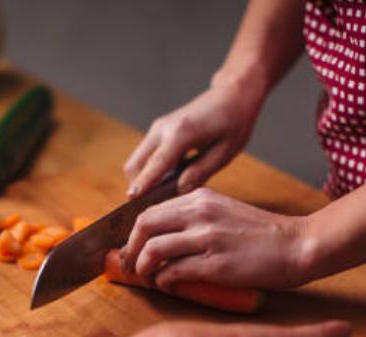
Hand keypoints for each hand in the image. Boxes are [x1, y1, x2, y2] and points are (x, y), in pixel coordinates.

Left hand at [121, 187, 310, 290]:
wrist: (297, 245)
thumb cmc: (264, 235)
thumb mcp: (225, 212)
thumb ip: (196, 218)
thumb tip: (164, 238)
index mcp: (200, 198)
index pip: (149, 211)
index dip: (133, 234)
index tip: (132, 249)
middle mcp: (200, 213)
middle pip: (144, 226)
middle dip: (131, 250)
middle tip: (132, 266)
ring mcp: (207, 237)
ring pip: (153, 250)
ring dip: (144, 269)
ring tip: (149, 279)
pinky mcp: (215, 263)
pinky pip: (173, 272)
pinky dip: (164, 281)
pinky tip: (170, 285)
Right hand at [124, 78, 263, 198]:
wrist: (231, 96)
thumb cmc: (233, 123)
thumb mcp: (224, 153)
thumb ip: (199, 173)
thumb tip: (179, 192)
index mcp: (181, 133)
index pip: (156, 164)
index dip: (143, 184)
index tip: (132, 201)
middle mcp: (163, 128)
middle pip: (135, 165)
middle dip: (138, 188)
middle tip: (151, 210)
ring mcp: (158, 128)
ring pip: (136, 161)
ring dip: (142, 180)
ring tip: (160, 199)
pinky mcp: (158, 130)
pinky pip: (145, 156)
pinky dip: (148, 172)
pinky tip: (165, 184)